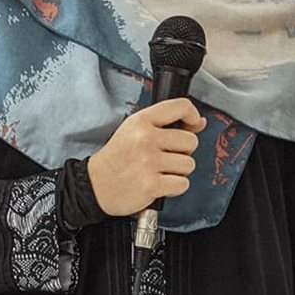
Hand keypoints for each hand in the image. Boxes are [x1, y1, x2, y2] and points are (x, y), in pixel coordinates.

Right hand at [86, 100, 207, 218]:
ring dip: (178, 172)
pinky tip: (160, 184)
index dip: (192, 115)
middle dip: (182, 152)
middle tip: (165, 157)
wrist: (95, 185)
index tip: (192, 124)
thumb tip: (200, 122)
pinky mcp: (151, 184)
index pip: (181, 106)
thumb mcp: (135, 131)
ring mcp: (148, 162)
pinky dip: (174, 188)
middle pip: (190, 141)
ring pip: (188, 165)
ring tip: (159, 172)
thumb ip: (167, 124)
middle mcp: (145, 139)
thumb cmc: (118, 158)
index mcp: (141, 121)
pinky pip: (182, 184)